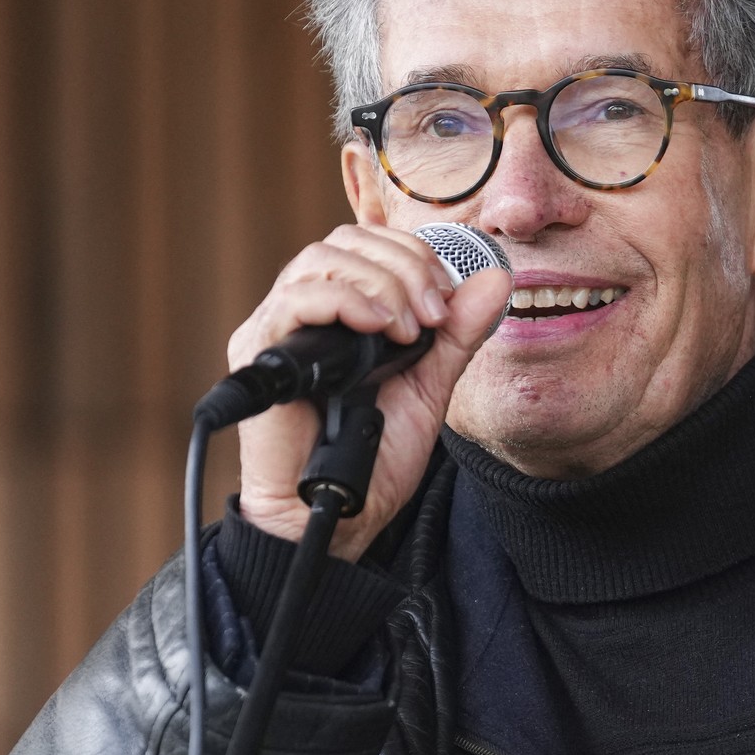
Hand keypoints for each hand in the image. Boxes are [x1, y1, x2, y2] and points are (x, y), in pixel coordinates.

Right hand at [227, 224, 509, 560]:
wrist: (342, 513)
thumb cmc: (375, 453)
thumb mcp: (431, 382)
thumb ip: (458, 331)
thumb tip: (497, 278)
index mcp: (341, 308)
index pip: (369, 243)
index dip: (414, 254)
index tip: (447, 297)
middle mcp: (304, 309)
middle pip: (346, 241)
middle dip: (403, 265)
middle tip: (433, 314)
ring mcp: (277, 327)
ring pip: (320, 259)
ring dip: (379, 283)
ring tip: (408, 329)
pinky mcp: (257, 353)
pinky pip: (293, 300)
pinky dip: (343, 301)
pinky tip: (377, 329)